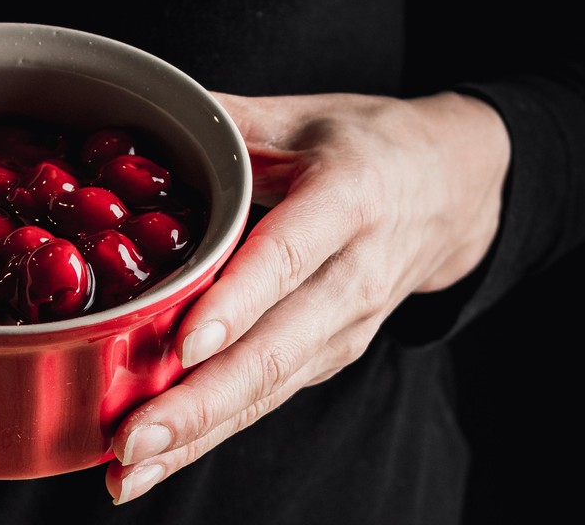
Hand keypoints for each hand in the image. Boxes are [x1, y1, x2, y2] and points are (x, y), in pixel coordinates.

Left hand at [106, 91, 510, 502]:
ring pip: (270, 390)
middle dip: (201, 403)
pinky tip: (160, 457)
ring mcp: (347, 327)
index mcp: (349, 201)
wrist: (454, 188)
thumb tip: (137, 117)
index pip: (289, 258)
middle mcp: (353, 277)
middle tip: (131, 441)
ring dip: (199, 434)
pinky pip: (269, 396)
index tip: (185, 347)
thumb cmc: (371, 146)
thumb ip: (226, 119)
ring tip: (130, 471)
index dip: (238, 306)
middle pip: (276, 351)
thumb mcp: (305, 113)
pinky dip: (214, 429)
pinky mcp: (331, 354)